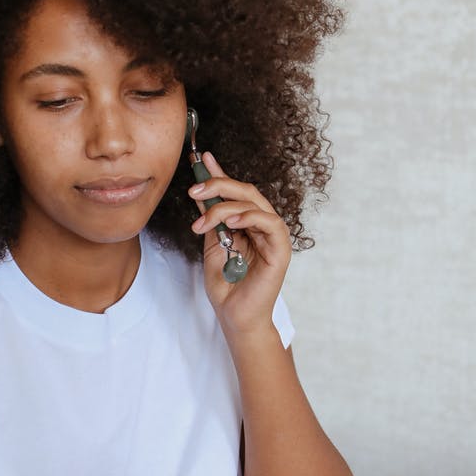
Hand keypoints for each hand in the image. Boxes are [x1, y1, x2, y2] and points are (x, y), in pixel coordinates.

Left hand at [189, 151, 290, 335]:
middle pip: (245, 191)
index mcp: (248, 222)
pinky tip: (231, 221)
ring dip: (225, 206)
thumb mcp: (212, 242)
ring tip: (203, 221)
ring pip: (254, 204)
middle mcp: (262, 225)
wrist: (234, 316)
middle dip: (218, 185)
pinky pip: (270, 223)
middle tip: (194, 190)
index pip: (235, 191)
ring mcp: (273, 236)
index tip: (199, 159)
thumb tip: (201, 190)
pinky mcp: (281, 249)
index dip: (219, 173)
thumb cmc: (226, 285)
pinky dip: (250, 217)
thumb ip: (210, 217)